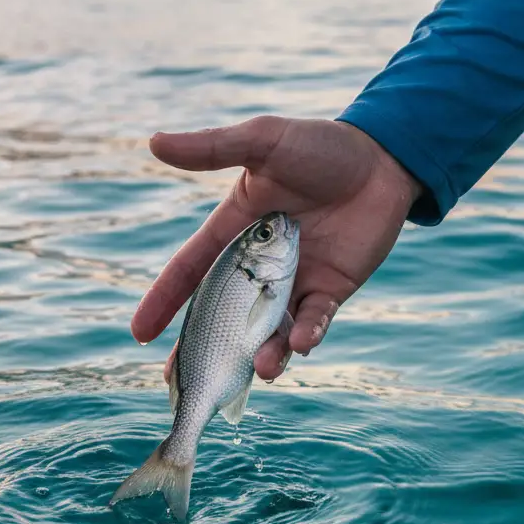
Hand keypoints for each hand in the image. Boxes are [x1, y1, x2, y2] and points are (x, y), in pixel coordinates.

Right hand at [131, 116, 421, 381]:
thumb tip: (154, 142)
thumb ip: (212, 148)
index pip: (190, 269)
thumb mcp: (262, 141)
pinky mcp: (331, 289)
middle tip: (179, 382)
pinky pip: (314, 320)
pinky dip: (307, 334)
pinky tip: (299, 344)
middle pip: (222, 313)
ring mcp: (295, 281)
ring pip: (269, 327)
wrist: (383, 157)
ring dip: (263, 352)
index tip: (140, 332)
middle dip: (203, 349)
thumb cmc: (320, 145)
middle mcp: (259, 264)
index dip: (163, 299)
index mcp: (235, 230)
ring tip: (261, 370)